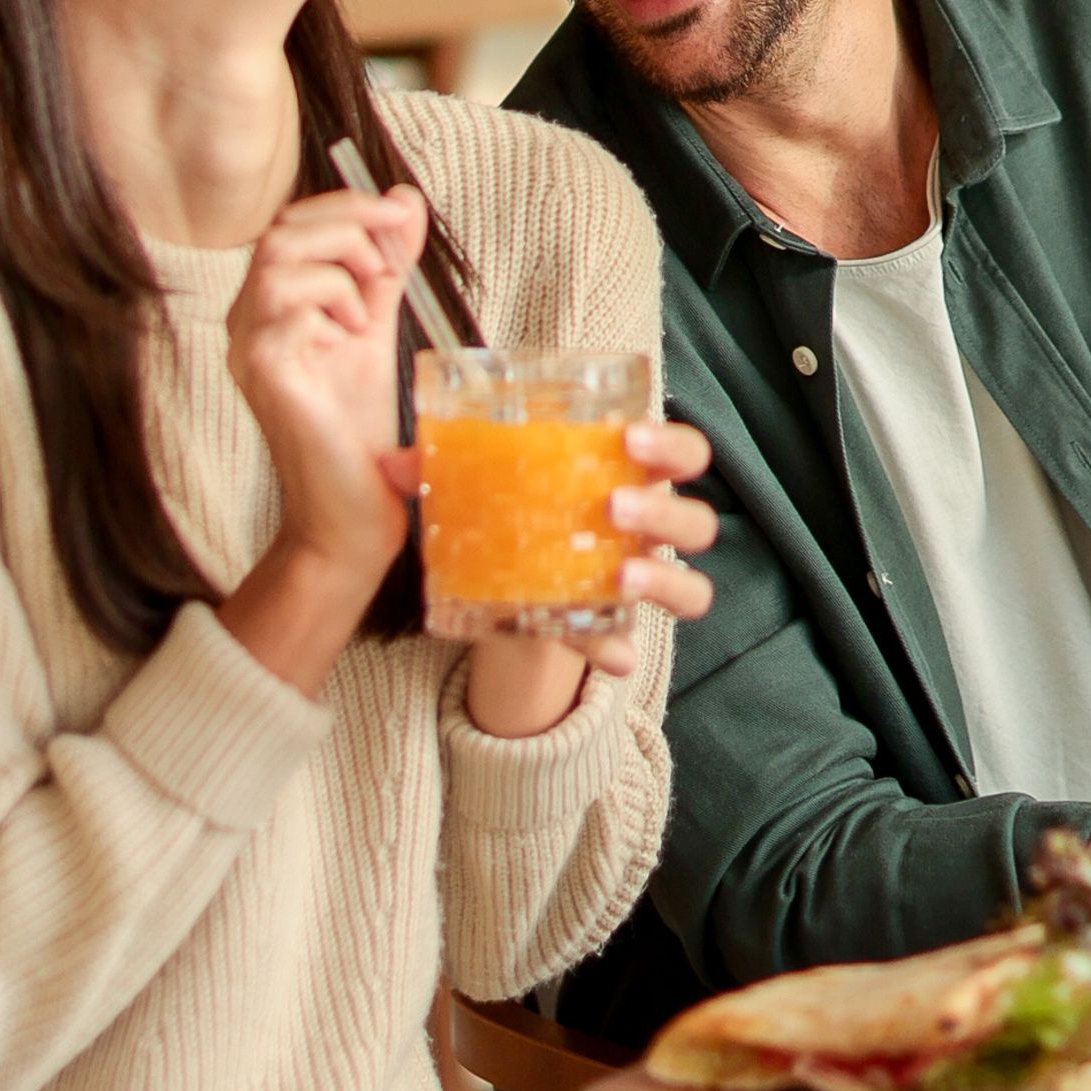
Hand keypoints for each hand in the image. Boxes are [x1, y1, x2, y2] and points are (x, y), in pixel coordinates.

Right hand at [218, 184, 425, 689]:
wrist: (352, 514)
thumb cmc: (357, 429)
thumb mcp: (376, 328)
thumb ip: (386, 266)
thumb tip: (405, 200)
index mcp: (271, 308)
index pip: (293, 223)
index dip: (348, 207)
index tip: (401, 216)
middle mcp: (247, 322)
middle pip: (282, 229)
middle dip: (351, 224)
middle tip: (392, 262)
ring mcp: (247, 346)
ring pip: (280, 256)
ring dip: (341, 264)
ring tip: (367, 309)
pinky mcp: (261, 370)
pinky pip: (287, 301)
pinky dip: (332, 301)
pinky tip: (349, 336)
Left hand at [461, 418, 719, 734]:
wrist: (504, 582)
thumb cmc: (514, 510)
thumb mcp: (484, 486)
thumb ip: (441, 470)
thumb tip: (393, 463)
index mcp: (630, 476)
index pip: (682, 450)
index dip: (670, 442)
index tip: (629, 436)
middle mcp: (647, 528)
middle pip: (697, 517)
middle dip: (663, 508)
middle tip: (613, 503)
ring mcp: (638, 579)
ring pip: (693, 584)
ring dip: (664, 576)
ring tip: (622, 574)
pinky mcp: (610, 627)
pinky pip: (634, 643)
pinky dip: (620, 650)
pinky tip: (607, 654)